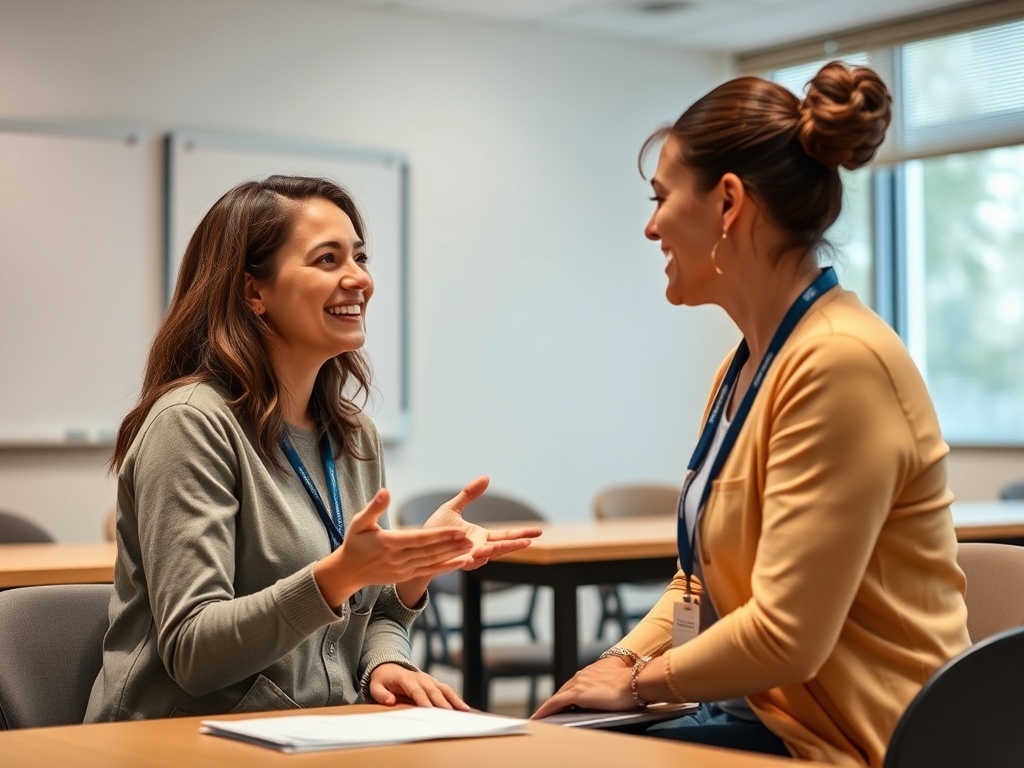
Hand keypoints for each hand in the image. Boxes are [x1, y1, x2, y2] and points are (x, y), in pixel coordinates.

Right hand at [314, 489, 472, 607]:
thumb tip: (385, 491)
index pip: (419, 539)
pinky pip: (429, 571)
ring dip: (452, 556)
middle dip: (452, 545)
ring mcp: (403, 569)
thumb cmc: (354, 542)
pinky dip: (446, 567)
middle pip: (430, 551)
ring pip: (432, 562)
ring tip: (471, 548)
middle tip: (472, 538)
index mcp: (388, 543)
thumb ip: (374, 507)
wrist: (348, 571)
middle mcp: (398, 559)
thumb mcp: (359, 522)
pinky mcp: (406, 575)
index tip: (458, 529)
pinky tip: (461, 562)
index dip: (440, 535)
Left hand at [368, 663, 469, 709]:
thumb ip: (380, 694)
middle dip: (442, 702)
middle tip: (450, 714)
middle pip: (433, 691)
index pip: (416, 690)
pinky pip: (446, 690)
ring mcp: (429, 679)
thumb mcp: (375, 686)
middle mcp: (420, 678)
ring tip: (464, 709)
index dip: (423, 699)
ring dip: (454, 699)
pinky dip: (455, 698)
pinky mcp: (434, 683)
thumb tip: (390, 701)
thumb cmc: (382, 680)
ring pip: (444, 689)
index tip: (430, 709)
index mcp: (406, 679)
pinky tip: (464, 707)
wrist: (389, 667)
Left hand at [422, 476, 542, 569]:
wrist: (416, 546)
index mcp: (480, 537)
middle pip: (501, 547)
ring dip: (497, 551)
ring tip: (511, 546)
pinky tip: (480, 556)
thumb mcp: (453, 507)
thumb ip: (469, 495)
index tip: (538, 532)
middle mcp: (477, 548)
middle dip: (515, 545)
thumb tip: (486, 477)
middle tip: (531, 542)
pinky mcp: (455, 563)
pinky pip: (466, 562)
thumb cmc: (435, 529)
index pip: (505, 536)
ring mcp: (467, 557)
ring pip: (486, 555)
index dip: (521, 533)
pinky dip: (473, 560)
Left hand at [530, 656, 634, 718]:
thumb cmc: (633, 683)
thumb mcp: (619, 679)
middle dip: (556, 702)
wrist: (635, 681)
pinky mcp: (577, 694)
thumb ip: (610, 682)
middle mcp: (582, 675)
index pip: (575, 684)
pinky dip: (545, 710)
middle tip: (548, 713)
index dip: (567, 694)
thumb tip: (613, 688)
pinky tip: (538, 717)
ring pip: (557, 697)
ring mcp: (578, 683)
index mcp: (592, 671)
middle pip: (564, 690)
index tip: (562, 702)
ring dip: (549, 707)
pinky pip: (555, 703)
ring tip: (541, 717)